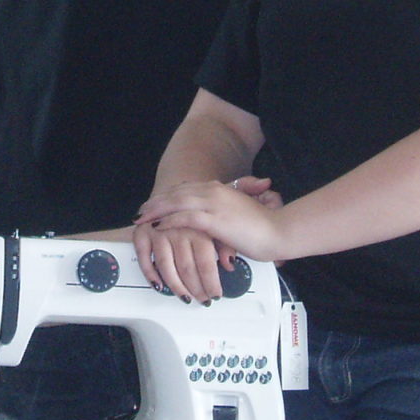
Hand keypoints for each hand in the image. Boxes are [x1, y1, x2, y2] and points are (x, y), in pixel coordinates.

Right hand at [132, 221, 230, 302]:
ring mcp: (159, 231)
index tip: (215, 295)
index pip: (206, 263)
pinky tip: (159, 285)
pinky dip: (150, 274)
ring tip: (184, 297)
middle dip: (196, 289)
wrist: (177, 194)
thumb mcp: (218, 227)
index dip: (211, 283)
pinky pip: (144, 258)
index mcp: (199, 227)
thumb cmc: (198, 213)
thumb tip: (229, 265)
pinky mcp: (142, 232)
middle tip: (203, 300)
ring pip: (166, 267)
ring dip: (176, 287)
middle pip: (187, 268)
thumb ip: (225, 246)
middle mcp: (178, 229)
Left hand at [135, 180, 288, 265]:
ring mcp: (213, 204)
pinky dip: (168, 221)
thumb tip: (215, 217)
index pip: (187, 189)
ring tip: (142, 219)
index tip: (155, 202)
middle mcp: (214, 191)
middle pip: (177, 193)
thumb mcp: (241, 212)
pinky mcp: (214, 219)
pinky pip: (184, 218)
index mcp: (220, 188)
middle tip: (141, 210)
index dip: (169, 195)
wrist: (279, 231)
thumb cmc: (263, 226)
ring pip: (176, 203)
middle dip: (157, 201)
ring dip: (156, 211)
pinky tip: (157, 227)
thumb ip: (227, 209)